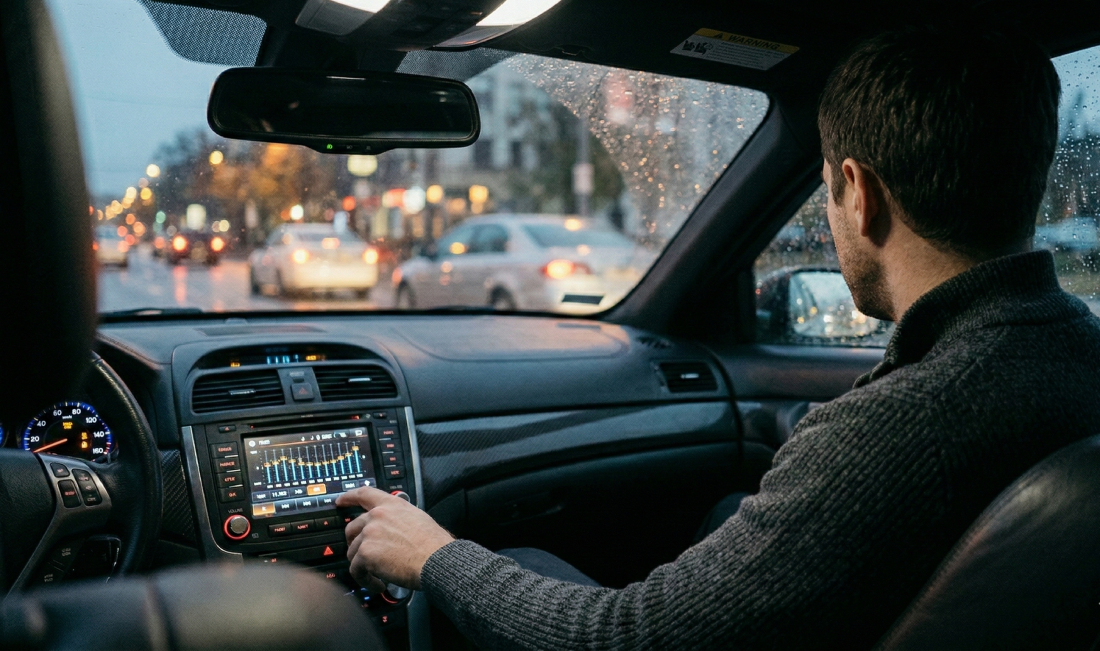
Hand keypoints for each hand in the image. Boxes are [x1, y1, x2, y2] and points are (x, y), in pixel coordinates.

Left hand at [336, 486, 453, 589]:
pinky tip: (378, 584)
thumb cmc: (434, 545)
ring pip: (353, 552)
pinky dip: (365, 580)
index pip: (364, 494)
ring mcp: (369, 533)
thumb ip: (399, 520)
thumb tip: (392, 531)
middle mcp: (377, 516)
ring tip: (378, 576)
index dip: (348, 497)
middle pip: (352, 527)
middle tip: (362, 555)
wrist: (436, 560)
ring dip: (363, 566)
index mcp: (392, 505)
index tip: (340, 501)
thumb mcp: (418, 519)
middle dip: (354, 543)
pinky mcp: (365, 553)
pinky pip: (356, 570)